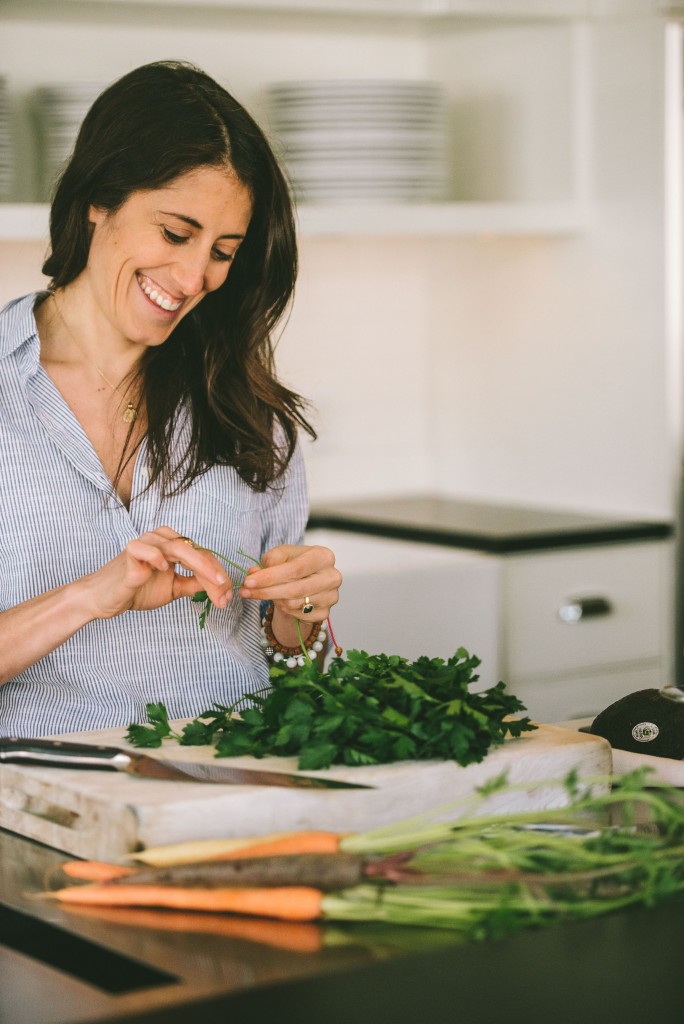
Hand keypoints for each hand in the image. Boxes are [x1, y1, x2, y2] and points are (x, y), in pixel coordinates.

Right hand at [81, 527, 232, 619]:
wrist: (105, 599)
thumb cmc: (137, 590)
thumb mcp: (173, 588)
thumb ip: (193, 583)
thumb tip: (218, 586)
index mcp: (172, 545)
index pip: (202, 555)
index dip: (217, 574)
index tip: (228, 596)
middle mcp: (161, 539)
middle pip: (196, 550)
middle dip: (214, 574)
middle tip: (225, 594)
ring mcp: (145, 543)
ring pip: (179, 547)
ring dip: (199, 568)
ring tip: (211, 586)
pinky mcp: (129, 552)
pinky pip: (147, 548)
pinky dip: (158, 557)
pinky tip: (164, 570)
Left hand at [239, 543, 341, 635]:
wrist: (305, 581)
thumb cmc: (294, 564)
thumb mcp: (282, 555)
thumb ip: (270, 560)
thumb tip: (255, 573)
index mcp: (323, 556)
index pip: (295, 569)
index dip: (270, 577)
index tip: (249, 581)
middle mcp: (332, 577)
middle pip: (295, 589)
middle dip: (266, 591)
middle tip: (245, 591)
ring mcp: (331, 597)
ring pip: (294, 603)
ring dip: (273, 599)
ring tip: (265, 592)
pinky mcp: (326, 613)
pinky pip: (297, 615)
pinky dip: (284, 609)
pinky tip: (280, 601)